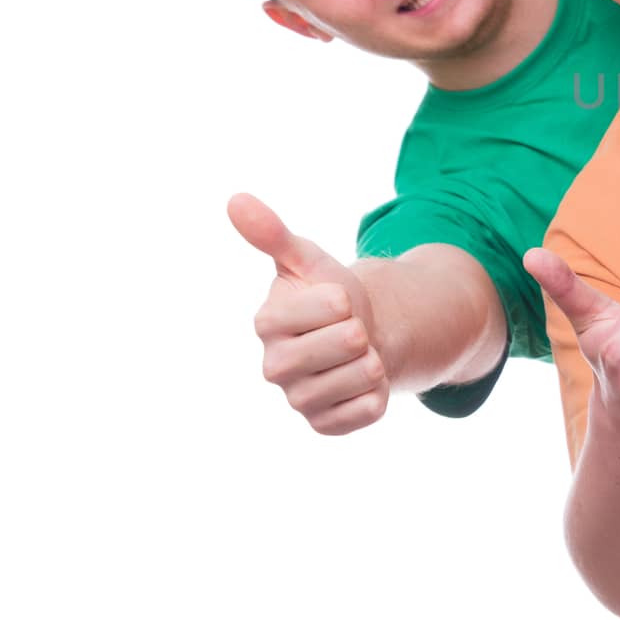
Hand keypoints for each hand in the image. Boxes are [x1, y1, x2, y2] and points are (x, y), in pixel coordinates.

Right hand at [229, 193, 388, 434]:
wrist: (360, 338)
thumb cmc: (330, 298)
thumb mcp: (308, 261)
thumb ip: (274, 234)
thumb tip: (236, 199)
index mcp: (267, 322)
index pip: (331, 304)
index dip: (346, 298)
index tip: (337, 300)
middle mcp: (274, 366)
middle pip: (347, 342)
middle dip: (362, 329)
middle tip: (351, 329)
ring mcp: (298, 400)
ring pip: (361, 376)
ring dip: (373, 361)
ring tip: (358, 355)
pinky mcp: (324, 425)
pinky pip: (368, 410)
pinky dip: (378, 394)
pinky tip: (362, 384)